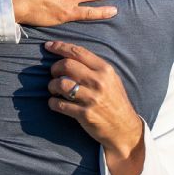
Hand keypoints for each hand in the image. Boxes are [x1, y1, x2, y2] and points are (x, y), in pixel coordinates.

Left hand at [45, 40, 145, 174]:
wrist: (124, 128)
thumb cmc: (114, 101)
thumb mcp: (111, 79)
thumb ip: (93, 67)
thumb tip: (67, 56)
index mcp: (105, 70)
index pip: (78, 52)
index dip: (60, 47)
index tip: (48, 46)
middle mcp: (99, 82)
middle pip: (66, 65)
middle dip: (54, 68)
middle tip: (54, 74)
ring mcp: (92, 99)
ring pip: (60, 84)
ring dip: (52, 86)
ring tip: (54, 89)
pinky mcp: (85, 114)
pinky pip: (60, 104)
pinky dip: (53, 102)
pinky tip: (55, 102)